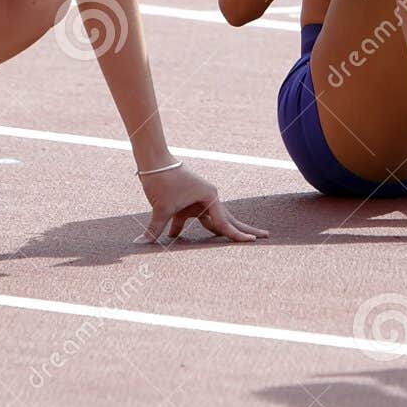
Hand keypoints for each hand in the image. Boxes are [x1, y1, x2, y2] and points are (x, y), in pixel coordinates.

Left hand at [136, 164, 268, 243]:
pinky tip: (185, 239)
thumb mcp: (161, 208)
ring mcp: (200, 199)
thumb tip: (141, 245)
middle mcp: (209, 197)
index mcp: (209, 197)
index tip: (253, 242)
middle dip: (245, 229)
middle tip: (265, 236)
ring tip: (242, 237)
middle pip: (229, 218)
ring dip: (223, 230)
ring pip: (214, 219)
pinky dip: (193, 229)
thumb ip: (155, 229)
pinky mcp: (190, 200)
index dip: (237, 235)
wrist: (154, 160)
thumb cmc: (162, 181)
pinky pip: (196, 219)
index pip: (225, 222)